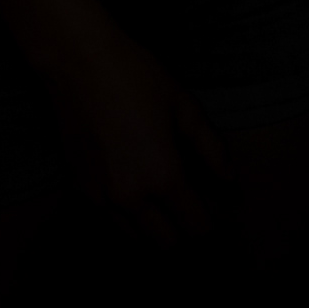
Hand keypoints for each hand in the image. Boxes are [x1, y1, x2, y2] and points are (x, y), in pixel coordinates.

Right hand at [46, 30, 224, 245]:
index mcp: (162, 176)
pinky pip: (110, 221)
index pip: (196, 228)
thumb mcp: (186, 108)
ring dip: (154, 231)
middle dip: (184, 234)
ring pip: (135, 240)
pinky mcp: (79, 189)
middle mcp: (130, 197)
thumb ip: (212, 151)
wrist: (78, 62)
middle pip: (166, 245)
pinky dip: (127, 218)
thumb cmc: (136, 78)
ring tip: (165, 205)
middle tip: (192, 211)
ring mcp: (100, 197)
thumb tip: (230, 183)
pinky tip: (136, 190)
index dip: (212, 226)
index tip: (217, 214)